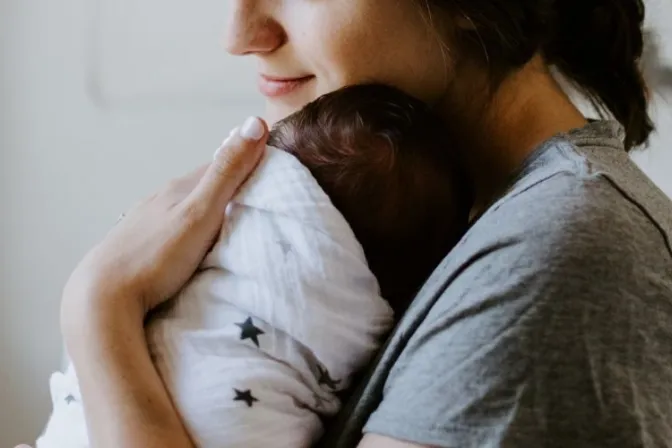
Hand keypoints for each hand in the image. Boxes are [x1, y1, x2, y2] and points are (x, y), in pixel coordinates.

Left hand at [61, 116, 266, 327]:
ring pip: (186, 207)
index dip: (247, 164)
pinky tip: (191, 244)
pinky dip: (189, 229)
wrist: (102, 298)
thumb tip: (255, 123)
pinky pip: (172, 228)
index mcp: (178, 187)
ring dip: (208, 210)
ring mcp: (146, 221)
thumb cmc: (155, 257)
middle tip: (258, 202)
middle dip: (229, 188)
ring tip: (229, 225)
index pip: (221, 164)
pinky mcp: (138, 245)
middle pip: (203, 186)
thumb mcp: (200, 213)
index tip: (273, 173)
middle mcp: (160, 199)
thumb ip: (227, 172)